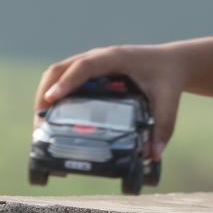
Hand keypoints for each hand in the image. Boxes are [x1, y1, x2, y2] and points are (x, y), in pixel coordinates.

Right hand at [37, 41, 182, 153]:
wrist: (173, 62)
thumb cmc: (168, 77)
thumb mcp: (168, 102)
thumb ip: (163, 127)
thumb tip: (153, 155)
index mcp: (115, 59)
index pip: (84, 67)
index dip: (65, 82)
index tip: (50, 100)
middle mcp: (99, 57)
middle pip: (60, 68)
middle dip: (44, 92)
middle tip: (40, 122)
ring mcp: (92, 62)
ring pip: (58, 72)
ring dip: (45, 93)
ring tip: (41, 122)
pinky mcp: (91, 70)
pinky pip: (65, 77)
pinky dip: (55, 92)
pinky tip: (54, 114)